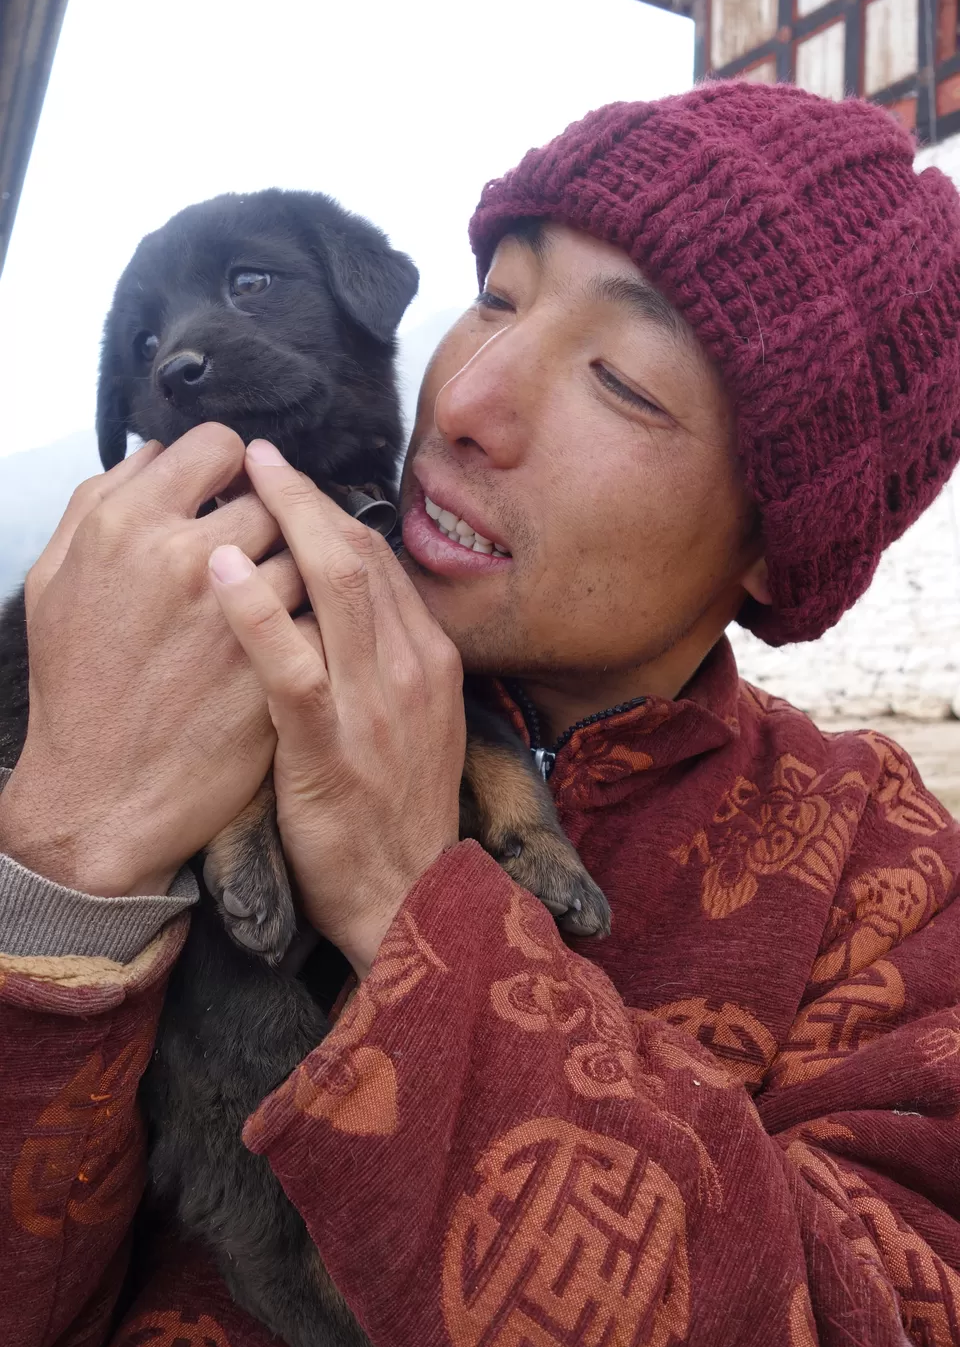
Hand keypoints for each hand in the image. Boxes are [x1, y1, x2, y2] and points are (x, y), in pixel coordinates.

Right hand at [0, 424, 304, 897]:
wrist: (103, 798)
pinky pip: (328, 616)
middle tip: (270, 541)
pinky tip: (310, 630)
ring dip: (309, 565)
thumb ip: (102, 502)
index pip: (216, 447)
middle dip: (279, 515)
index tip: (239, 483)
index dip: (236, 462)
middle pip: (275, 499)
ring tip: (292, 591)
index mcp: (128, 526)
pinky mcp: (285, 671)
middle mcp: (188, 560)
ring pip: (312, 554)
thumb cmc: (76, 687)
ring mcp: (246, 619)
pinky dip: (326, 615)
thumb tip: (153, 454)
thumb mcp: (56, 580)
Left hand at [208, 439, 464, 976]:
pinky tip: (219, 571)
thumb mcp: (417, 723)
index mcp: (429, 659)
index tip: (289, 479)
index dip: (330, 510)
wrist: (410, 894)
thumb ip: (390, 660)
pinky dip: (255, 608)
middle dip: (305, 493)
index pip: (379, 561)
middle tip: (259, 451)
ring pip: (335, 586)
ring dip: (284, 520)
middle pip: (358, 554)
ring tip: (241, 477)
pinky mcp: (329, 744)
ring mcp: (373, 703)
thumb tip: (349, 604)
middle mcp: (409, 667)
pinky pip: (291, 662)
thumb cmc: (396, 810)